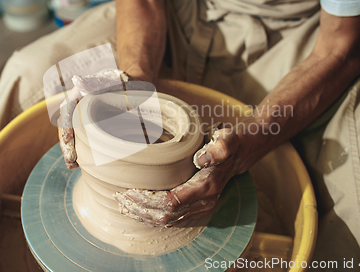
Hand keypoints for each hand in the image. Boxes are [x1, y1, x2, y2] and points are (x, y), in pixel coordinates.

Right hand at [58, 69, 134, 168]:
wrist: (132, 87)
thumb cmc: (122, 82)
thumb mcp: (112, 80)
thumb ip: (95, 81)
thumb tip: (76, 80)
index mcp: (78, 93)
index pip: (67, 111)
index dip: (66, 126)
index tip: (69, 139)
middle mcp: (77, 106)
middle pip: (66, 125)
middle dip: (66, 143)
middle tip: (70, 159)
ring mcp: (83, 117)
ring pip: (72, 133)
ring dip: (70, 149)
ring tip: (72, 164)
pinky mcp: (90, 126)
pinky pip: (81, 138)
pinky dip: (79, 149)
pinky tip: (79, 163)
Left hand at [114, 127, 242, 225]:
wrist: (239, 156)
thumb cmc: (228, 144)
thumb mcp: (227, 139)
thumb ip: (220, 147)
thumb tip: (202, 158)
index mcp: (207, 187)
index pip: (171, 202)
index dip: (148, 200)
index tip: (129, 191)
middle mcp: (204, 202)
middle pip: (166, 216)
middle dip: (141, 210)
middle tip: (120, 198)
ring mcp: (200, 208)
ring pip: (167, 222)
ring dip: (144, 216)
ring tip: (124, 205)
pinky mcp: (196, 209)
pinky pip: (172, 220)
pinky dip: (153, 217)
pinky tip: (139, 209)